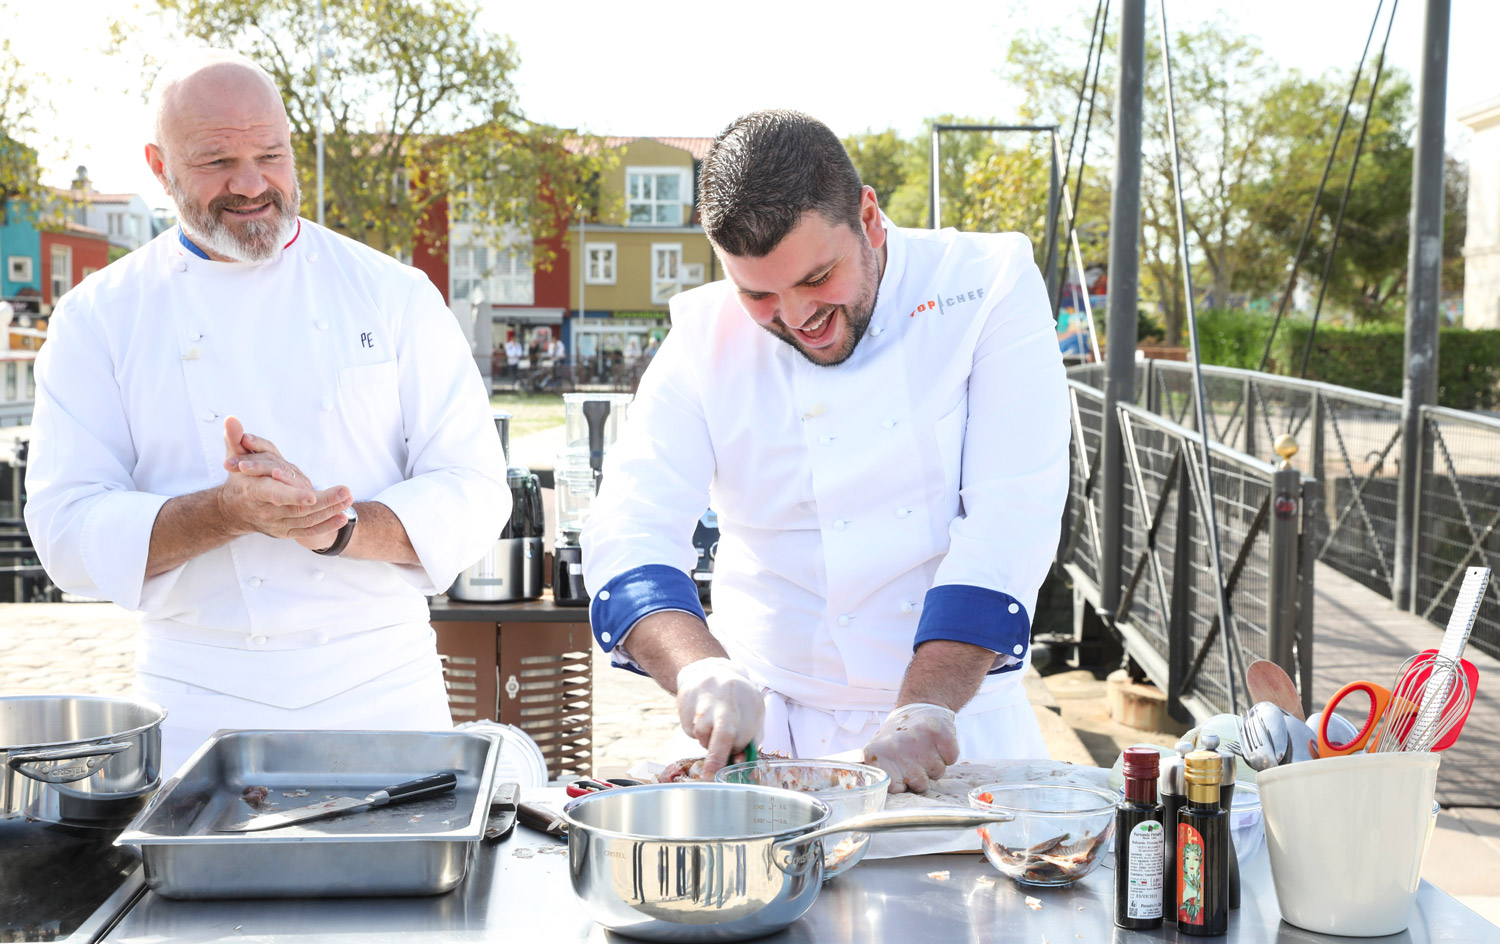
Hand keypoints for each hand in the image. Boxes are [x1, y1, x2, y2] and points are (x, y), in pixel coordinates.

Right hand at [217, 416, 350, 545]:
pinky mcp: (285, 532)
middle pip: (296, 509)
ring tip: (348, 499)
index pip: (273, 494)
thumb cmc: (239, 479)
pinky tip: (342, 517)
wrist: (234, 511)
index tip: (312, 496)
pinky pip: (307, 531)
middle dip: (324, 501)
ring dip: (330, 511)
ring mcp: (276, 524)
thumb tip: (231, 419)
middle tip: (345, 491)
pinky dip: (325, 526)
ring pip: (305, 520)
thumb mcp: (234, 456)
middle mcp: (265, 511)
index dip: (292, 495)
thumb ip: (234, 438)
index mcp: (253, 491)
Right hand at [675, 657, 762, 778]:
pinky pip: (689, 730)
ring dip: (708, 740)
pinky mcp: (684, 701)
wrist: (710, 670)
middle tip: (711, 774)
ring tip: (714, 725)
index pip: (740, 736)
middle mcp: (724, 697)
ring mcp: (702, 698)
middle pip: (720, 732)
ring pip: (702, 735)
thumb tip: (739, 761)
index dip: (736, 751)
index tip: (735, 763)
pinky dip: (696, 732)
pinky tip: (702, 717)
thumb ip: (751, 738)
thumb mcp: (753, 713)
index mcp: (746, 700)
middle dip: (716, 756)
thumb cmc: (738, 699)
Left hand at [863, 702, 959, 794]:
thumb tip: (874, 791)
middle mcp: (896, 749)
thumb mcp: (879, 752)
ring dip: (934, 764)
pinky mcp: (942, 736)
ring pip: (937, 773)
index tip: (902, 773)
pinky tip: (936, 742)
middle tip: (915, 756)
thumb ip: (879, 775)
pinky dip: (947, 754)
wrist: (920, 705)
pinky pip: (951, 760)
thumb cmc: (899, 736)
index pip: (895, 789)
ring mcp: (919, 742)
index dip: (903, 784)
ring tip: (925, 747)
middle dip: (921, 775)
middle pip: (920, 785)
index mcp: (877, 755)